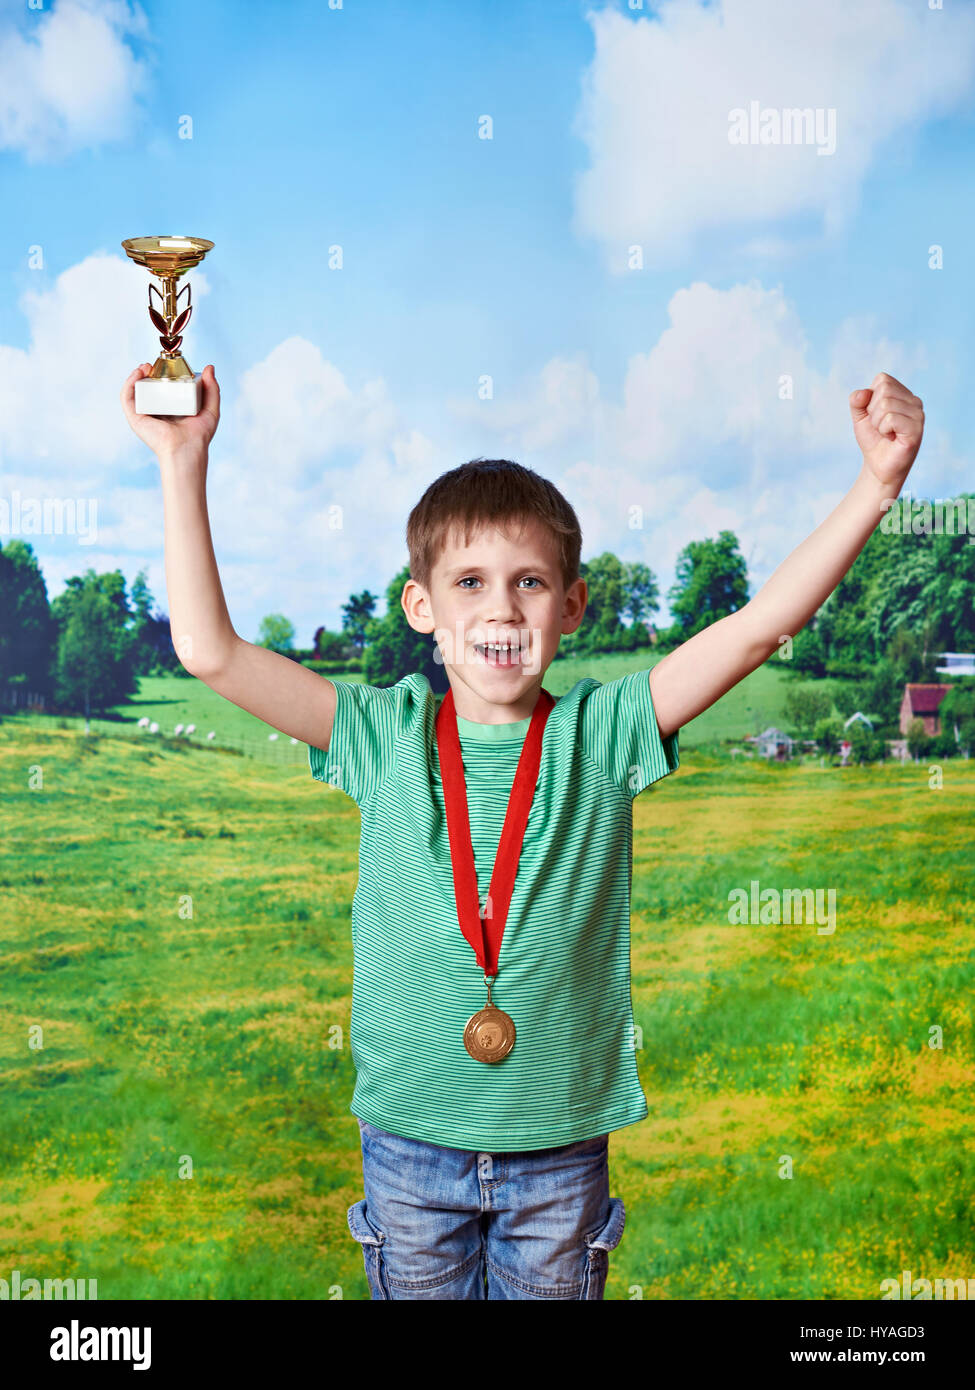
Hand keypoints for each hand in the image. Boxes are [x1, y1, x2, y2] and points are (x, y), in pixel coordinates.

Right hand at [120, 362, 220, 458]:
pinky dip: (129, 383)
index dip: (162, 374)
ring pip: (135, 391)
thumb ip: (212, 389)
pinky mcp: (135, 418)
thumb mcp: (210, 409)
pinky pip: (127, 397)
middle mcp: (156, 411)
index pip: (163, 388)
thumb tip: (209, 367)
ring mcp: (144, 414)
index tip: (167, 364)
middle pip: (148, 388)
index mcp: (171, 409)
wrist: (187, 448)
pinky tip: (138, 373)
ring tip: (145, 366)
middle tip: (154, 363)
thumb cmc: (199, 435)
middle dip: (148, 373)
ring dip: (136, 375)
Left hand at [848, 372, 923, 486]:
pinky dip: (883, 430)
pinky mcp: (916, 429)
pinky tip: (891, 438)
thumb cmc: (873, 440)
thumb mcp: (860, 417)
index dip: (870, 399)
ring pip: (885, 404)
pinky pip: (891, 418)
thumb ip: (857, 401)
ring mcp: (918, 414)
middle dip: (872, 411)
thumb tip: (862, 393)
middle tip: (880, 427)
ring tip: (886, 433)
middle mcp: (915, 401)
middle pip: (884, 390)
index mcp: (903, 394)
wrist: (878, 466)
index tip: (875, 416)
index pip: (882, 379)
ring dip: (877, 423)